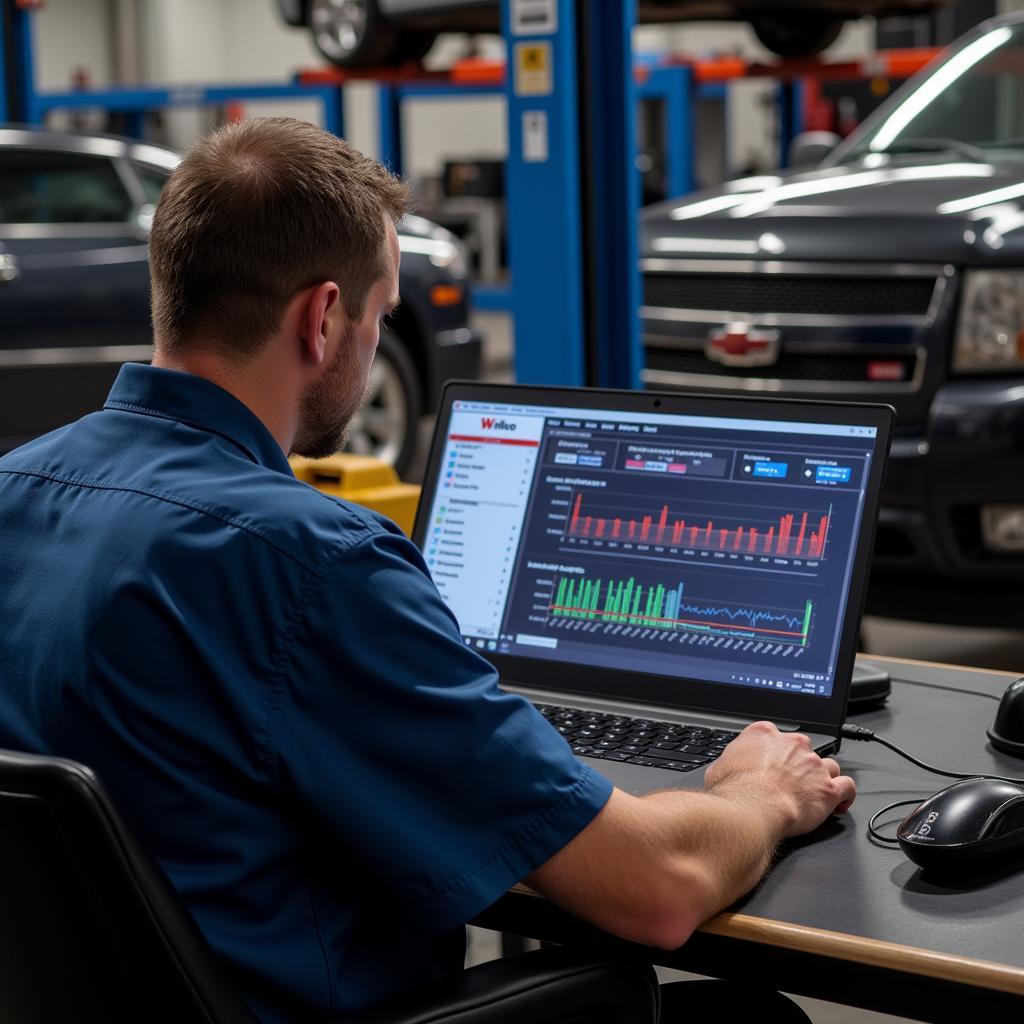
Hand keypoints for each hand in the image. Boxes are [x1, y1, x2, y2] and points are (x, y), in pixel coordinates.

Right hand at [704, 721, 855, 837]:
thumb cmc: (735, 790)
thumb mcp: (718, 768)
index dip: (775, 753)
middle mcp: (793, 744)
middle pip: (804, 749)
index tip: (773, 764)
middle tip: (789, 783)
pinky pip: (847, 786)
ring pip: (829, 765)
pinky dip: (845, 795)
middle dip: (799, 765)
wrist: (752, 807)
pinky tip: (838, 803)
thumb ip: (730, 762)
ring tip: (815, 793)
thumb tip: (726, 769)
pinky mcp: (828, 788)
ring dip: (823, 778)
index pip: (775, 736)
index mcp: (764, 733)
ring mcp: (813, 765)